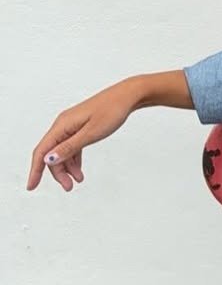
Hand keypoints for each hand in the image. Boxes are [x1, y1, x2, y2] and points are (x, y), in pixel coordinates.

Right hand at [27, 80, 141, 191]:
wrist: (127, 97)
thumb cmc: (111, 111)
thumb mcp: (91, 134)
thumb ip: (69, 147)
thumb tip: (48, 159)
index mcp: (62, 125)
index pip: (42, 151)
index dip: (35, 170)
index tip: (31, 186)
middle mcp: (63, 125)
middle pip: (52, 153)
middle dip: (58, 172)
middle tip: (68, 187)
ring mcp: (71, 126)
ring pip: (62, 151)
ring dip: (67, 168)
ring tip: (78, 181)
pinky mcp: (80, 127)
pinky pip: (71, 146)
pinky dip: (74, 159)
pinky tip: (79, 171)